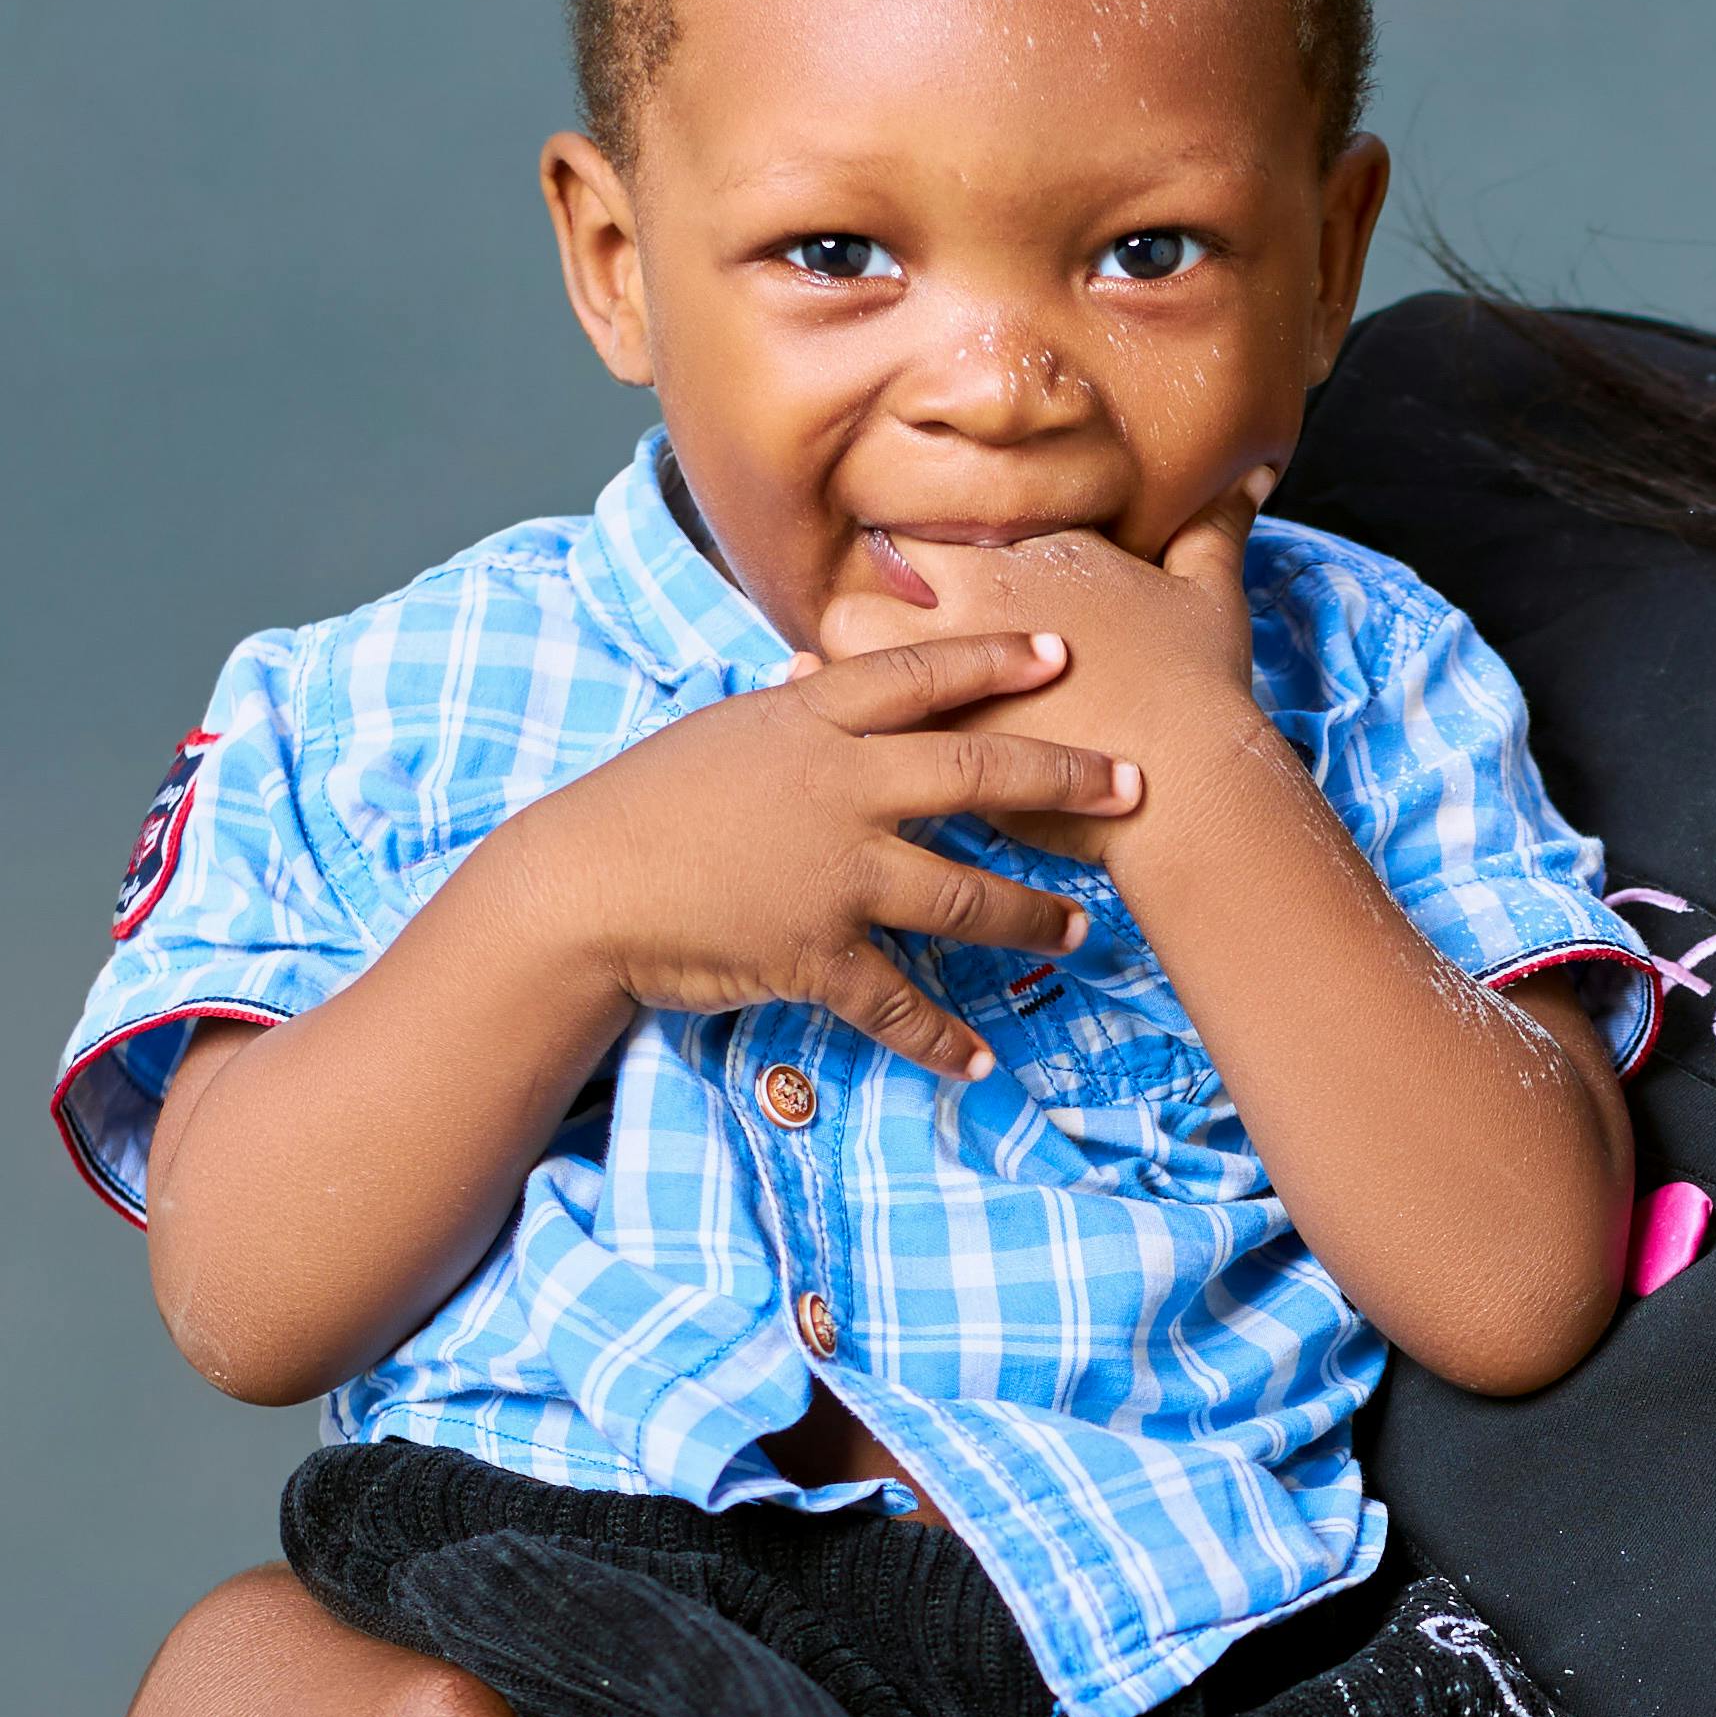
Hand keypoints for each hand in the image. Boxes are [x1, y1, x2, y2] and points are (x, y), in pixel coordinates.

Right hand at [500, 605, 1145, 1090]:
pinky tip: (982, 1062)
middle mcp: (838, 789)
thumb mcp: (722, 733)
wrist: (582, 888)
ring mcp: (834, 874)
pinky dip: (941, 1039)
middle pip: (975, 774)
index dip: (994, 661)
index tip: (1062, 654)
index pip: (919, 678)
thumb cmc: (647, 804)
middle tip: (1134, 785)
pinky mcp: (816, 953)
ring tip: (1081, 928)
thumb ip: (792, 712)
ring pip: (962, 894)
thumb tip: (824, 670)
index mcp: (811, 722)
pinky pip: (898, 1002)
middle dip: (1064, 781)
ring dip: (1030, 914)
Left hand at [863, 500, 1280, 871]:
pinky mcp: (929, 727)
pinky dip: (839, 710)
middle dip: (877, 582)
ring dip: (850, 643)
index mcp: (1035, 549)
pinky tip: (850, 725)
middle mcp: (979, 590)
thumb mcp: (1212, 596)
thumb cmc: (1200, 692)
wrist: (1184, 784)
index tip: (942, 570)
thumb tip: (1253, 476)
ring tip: (869, 673)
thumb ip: (1216, 529)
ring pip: (841, 622)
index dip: (935, 542)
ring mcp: (946, 657)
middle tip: (893, 621)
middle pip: (877, 554)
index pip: (946, 511)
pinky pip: (845, 703)